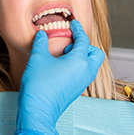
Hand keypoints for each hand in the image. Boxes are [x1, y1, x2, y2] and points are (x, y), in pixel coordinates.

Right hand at [15, 20, 104, 134]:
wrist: (38, 111)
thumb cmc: (39, 87)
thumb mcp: (38, 58)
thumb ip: (41, 42)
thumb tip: (41, 35)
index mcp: (80, 61)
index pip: (83, 40)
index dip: (78, 29)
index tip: (74, 23)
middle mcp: (85, 72)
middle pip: (95, 53)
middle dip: (85, 45)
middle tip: (69, 43)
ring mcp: (83, 82)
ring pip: (91, 64)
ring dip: (82, 56)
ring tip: (63, 55)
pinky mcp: (78, 89)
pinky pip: (84, 73)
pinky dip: (78, 66)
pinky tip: (61, 66)